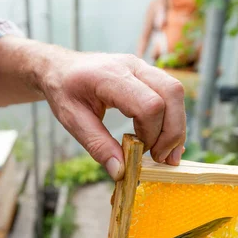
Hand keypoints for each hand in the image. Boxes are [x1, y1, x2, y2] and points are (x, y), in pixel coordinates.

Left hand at [41, 52, 186, 179]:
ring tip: (166, 154)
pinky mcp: (148, 74)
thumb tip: (121, 172)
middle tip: (161, 158)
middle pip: (171, 93)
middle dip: (172, 131)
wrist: (61, 67)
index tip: (139, 152)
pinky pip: (170, 93)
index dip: (151, 133)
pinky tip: (164, 140)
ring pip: (176, 92)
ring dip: (176, 126)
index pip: (148, 104)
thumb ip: (98, 146)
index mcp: (110, 76)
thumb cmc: (64, 91)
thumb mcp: (72, 121)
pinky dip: (172, 118)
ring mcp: (142, 67)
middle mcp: (132, 65)